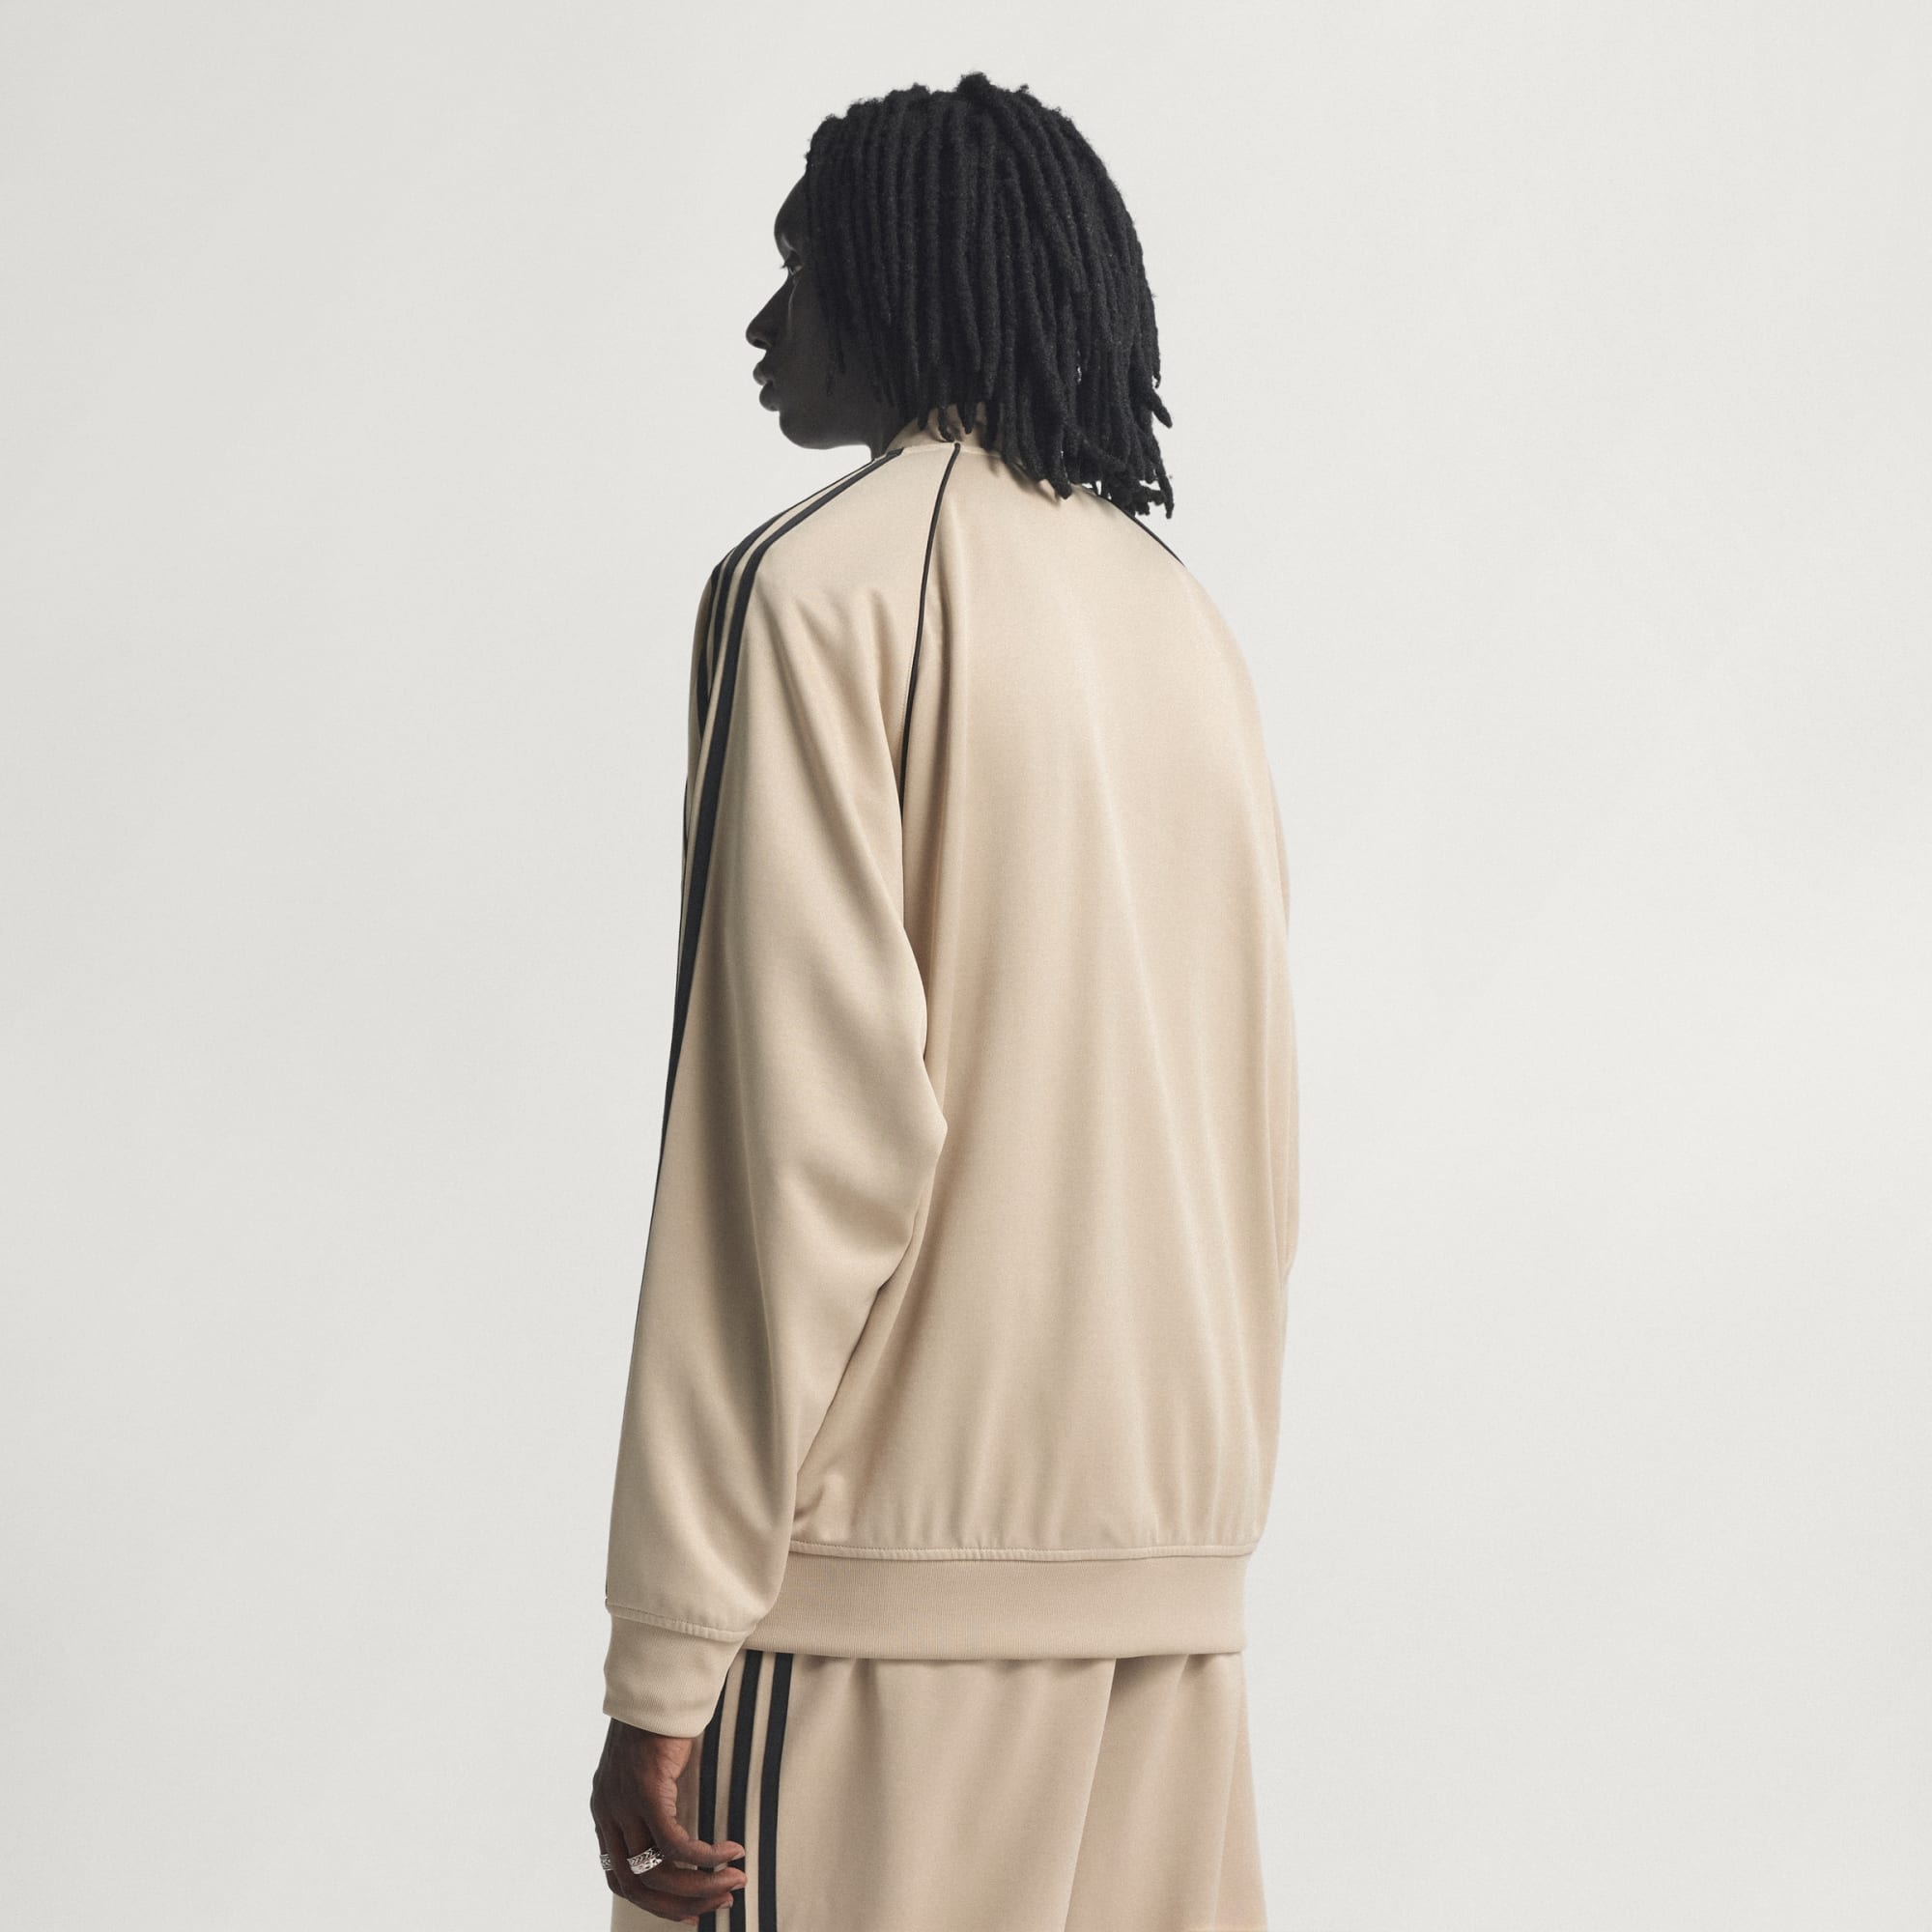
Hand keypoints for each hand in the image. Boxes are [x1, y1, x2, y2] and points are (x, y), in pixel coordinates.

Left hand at [590, 1717, 746, 1921]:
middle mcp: (608, 1814)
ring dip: (700, 1885)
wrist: (657, 1683)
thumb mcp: (648, 1773)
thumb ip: (652, 1804)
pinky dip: (705, 1857)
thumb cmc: (659, 1724)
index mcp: (605, 1813)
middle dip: (679, 1904)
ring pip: (657, 1871)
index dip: (654, 1901)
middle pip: (635, 1886)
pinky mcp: (646, 1792)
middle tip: (717, 1905)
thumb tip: (680, 1837)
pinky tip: (731, 1853)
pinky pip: (676, 1844)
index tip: (689, 1910)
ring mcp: (623, 1804)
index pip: (619, 1878)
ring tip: (734, 1883)